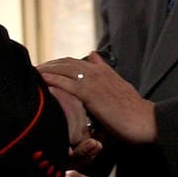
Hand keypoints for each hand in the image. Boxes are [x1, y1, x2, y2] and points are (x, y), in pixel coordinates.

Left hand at [39, 53, 156, 143]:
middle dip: (48, 65)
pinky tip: (41, 82)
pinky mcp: (91, 93)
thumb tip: (93, 56)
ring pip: (64, 69)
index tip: (46, 68)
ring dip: (46, 70)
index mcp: (103, 71)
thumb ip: (106, 72)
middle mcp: (97, 72)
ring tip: (32, 73)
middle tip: (33, 70)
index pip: (75, 62)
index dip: (59, 63)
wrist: (145, 120)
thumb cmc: (133, 110)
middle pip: (66, 62)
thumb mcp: (120, 86)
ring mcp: (94, 81)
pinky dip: (52, 80)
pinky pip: (66, 83)